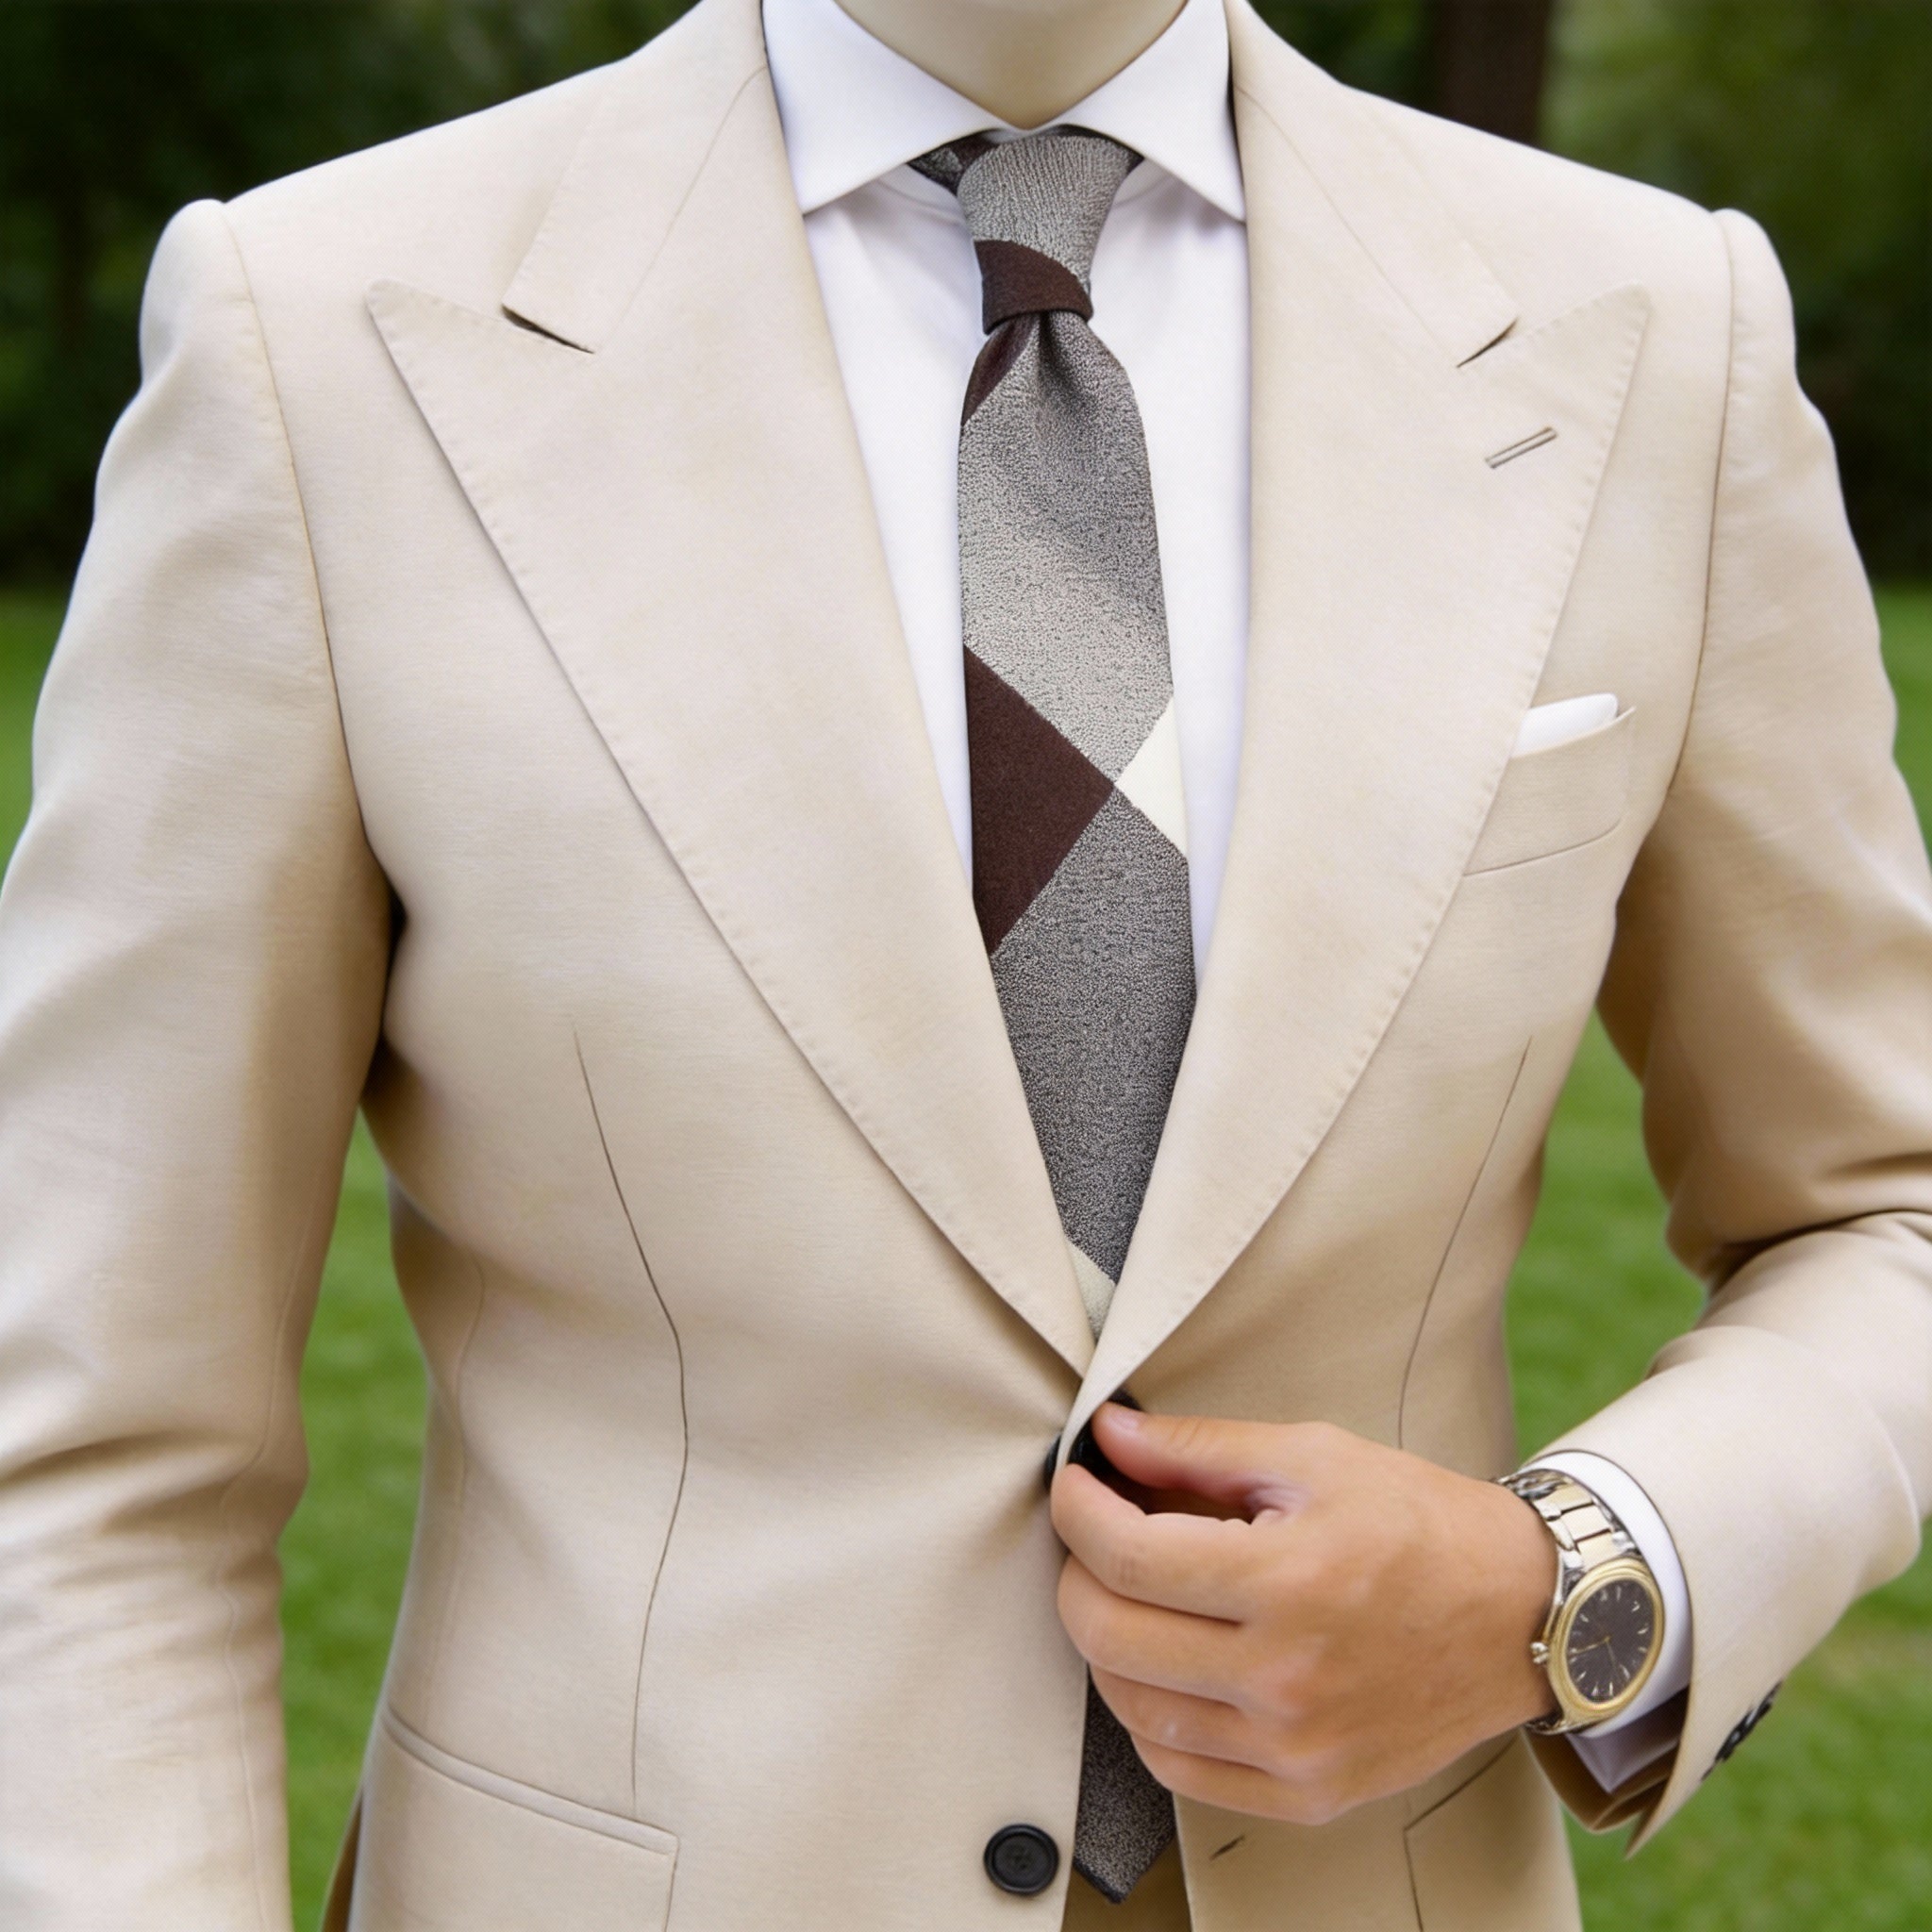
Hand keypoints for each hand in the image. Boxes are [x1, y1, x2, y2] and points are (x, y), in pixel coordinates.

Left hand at [1049, 1405, 1557, 1825]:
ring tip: (1128, 1597)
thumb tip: (1107, 1437)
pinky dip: (1149, 1719)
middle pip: (1112, 1636)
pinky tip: (1163, 1669)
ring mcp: (1297, 1747)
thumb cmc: (1419, 1523)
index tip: (1076, 1483)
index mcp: (1290, 1580)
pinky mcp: (1309, 1793)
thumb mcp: (1314, 1457)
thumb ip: (1200, 1449)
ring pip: (1134, 1709)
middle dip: (1077, 1575)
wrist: (1522, 1613)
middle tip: (1095, 1537)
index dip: (1078, 1512)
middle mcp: (1288, 1677)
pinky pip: (1181, 1770)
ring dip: (1105, 1647)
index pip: (1128, 1558)